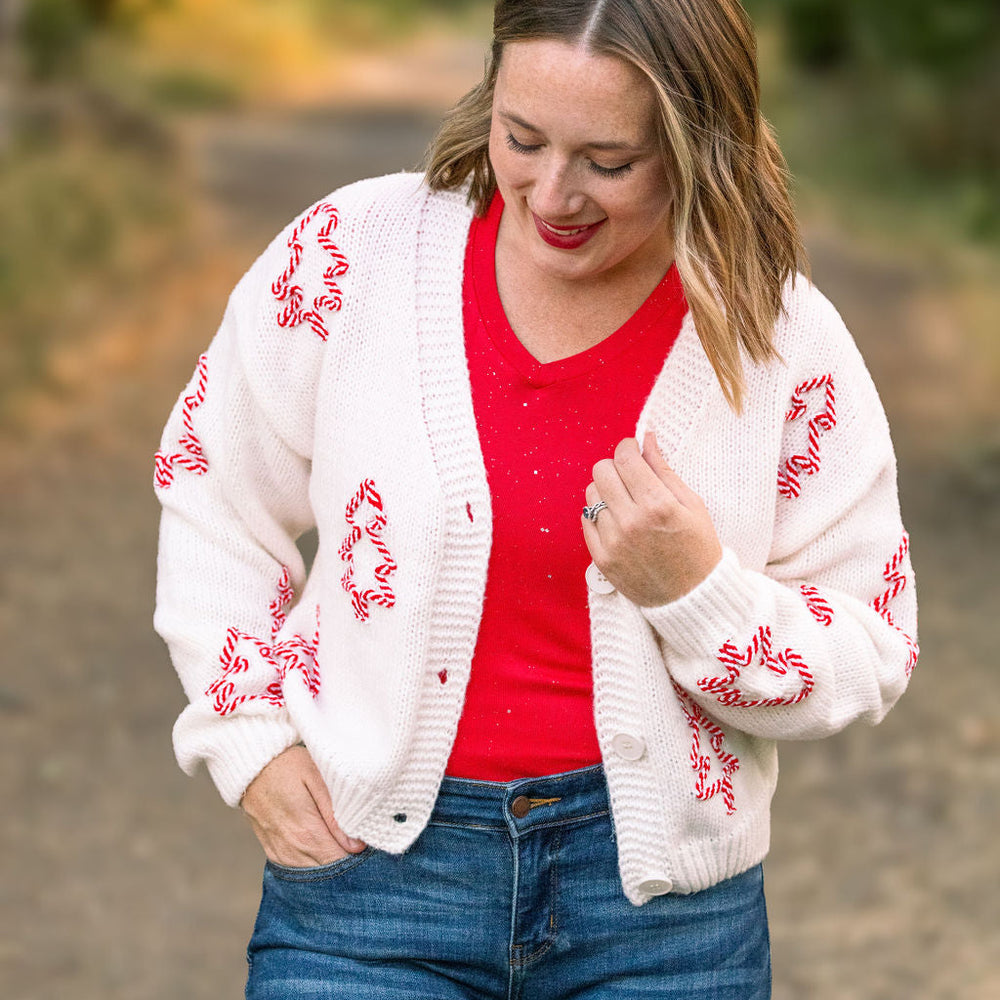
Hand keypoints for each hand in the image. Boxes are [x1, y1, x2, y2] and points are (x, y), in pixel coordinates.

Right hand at [240, 745, 365, 867]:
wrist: (251, 766)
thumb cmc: (288, 766)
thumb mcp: (316, 778)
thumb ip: (335, 813)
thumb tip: (356, 845)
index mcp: (307, 832)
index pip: (340, 862)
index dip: (357, 856)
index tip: (366, 841)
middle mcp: (292, 849)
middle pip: (327, 870)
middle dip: (346, 861)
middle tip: (357, 841)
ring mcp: (280, 853)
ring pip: (312, 873)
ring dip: (329, 862)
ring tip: (341, 842)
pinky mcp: (272, 851)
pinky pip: (297, 868)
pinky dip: (312, 862)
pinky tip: (322, 846)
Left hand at [582, 432, 721, 605]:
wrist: (692, 598)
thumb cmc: (698, 548)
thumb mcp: (691, 504)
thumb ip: (664, 469)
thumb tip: (646, 439)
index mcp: (657, 505)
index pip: (625, 458)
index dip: (628, 447)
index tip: (633, 450)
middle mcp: (631, 521)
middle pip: (601, 471)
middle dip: (616, 467)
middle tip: (630, 477)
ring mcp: (613, 541)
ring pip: (591, 494)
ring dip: (606, 491)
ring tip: (625, 501)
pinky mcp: (601, 558)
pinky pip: (586, 520)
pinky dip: (599, 515)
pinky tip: (617, 520)